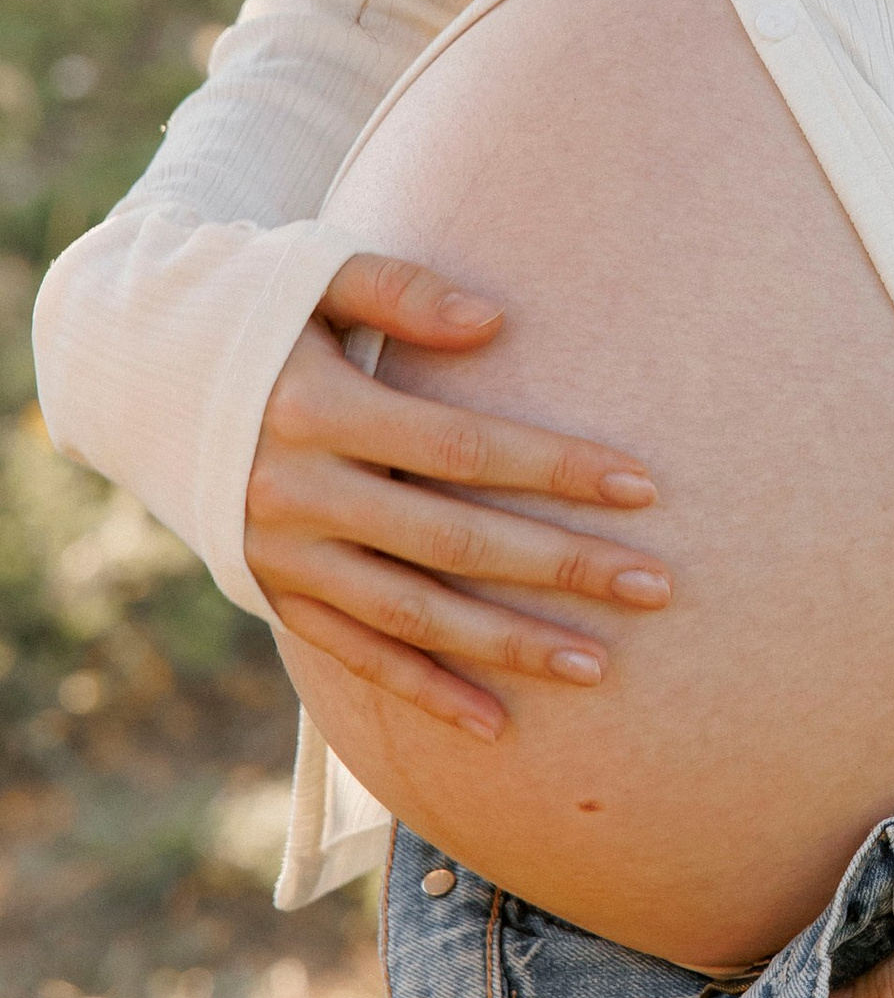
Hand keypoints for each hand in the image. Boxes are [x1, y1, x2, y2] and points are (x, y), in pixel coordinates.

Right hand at [245, 251, 671, 741]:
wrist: (133, 368)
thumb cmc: (249, 303)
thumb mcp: (315, 273)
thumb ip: (404, 291)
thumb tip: (497, 321)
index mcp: (317, 408)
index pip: (462, 448)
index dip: (554, 469)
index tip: (643, 486)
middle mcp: (297, 492)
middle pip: (453, 541)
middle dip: (560, 567)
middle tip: (656, 586)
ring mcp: (282, 553)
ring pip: (412, 616)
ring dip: (508, 645)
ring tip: (599, 664)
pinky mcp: (273, 592)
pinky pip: (357, 654)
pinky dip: (424, 691)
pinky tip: (496, 724)